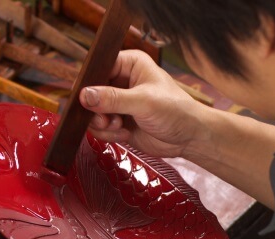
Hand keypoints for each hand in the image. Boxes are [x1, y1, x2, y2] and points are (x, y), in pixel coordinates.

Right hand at [80, 49, 207, 157]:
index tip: (87, 98)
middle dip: (95, 109)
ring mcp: (118, 103)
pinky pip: (99, 127)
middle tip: (106, 119)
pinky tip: (124, 133)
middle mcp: (121, 81)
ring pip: (92, 112)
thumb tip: (84, 95)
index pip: (98, 66)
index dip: (90, 82)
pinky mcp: (117, 121)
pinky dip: (108, 134)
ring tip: (119, 126)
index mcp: (130, 64)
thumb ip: (113, 98)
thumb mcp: (144, 101)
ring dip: (102, 123)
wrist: (189, 138)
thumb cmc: (176, 111)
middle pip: (91, 91)